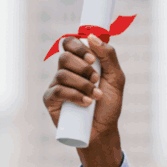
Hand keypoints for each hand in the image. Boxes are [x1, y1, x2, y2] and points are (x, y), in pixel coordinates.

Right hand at [42, 34, 125, 166]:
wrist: (103, 130)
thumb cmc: (109, 104)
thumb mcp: (116, 78)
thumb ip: (108, 56)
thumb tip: (92, 37)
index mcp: (80, 63)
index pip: (70, 43)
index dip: (78, 47)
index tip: (92, 59)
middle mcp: (66, 71)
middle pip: (65, 57)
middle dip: (84, 68)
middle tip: (97, 79)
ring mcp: (57, 85)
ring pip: (62, 74)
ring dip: (83, 84)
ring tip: (95, 96)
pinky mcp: (51, 100)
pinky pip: (57, 90)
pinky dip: (74, 95)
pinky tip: (86, 103)